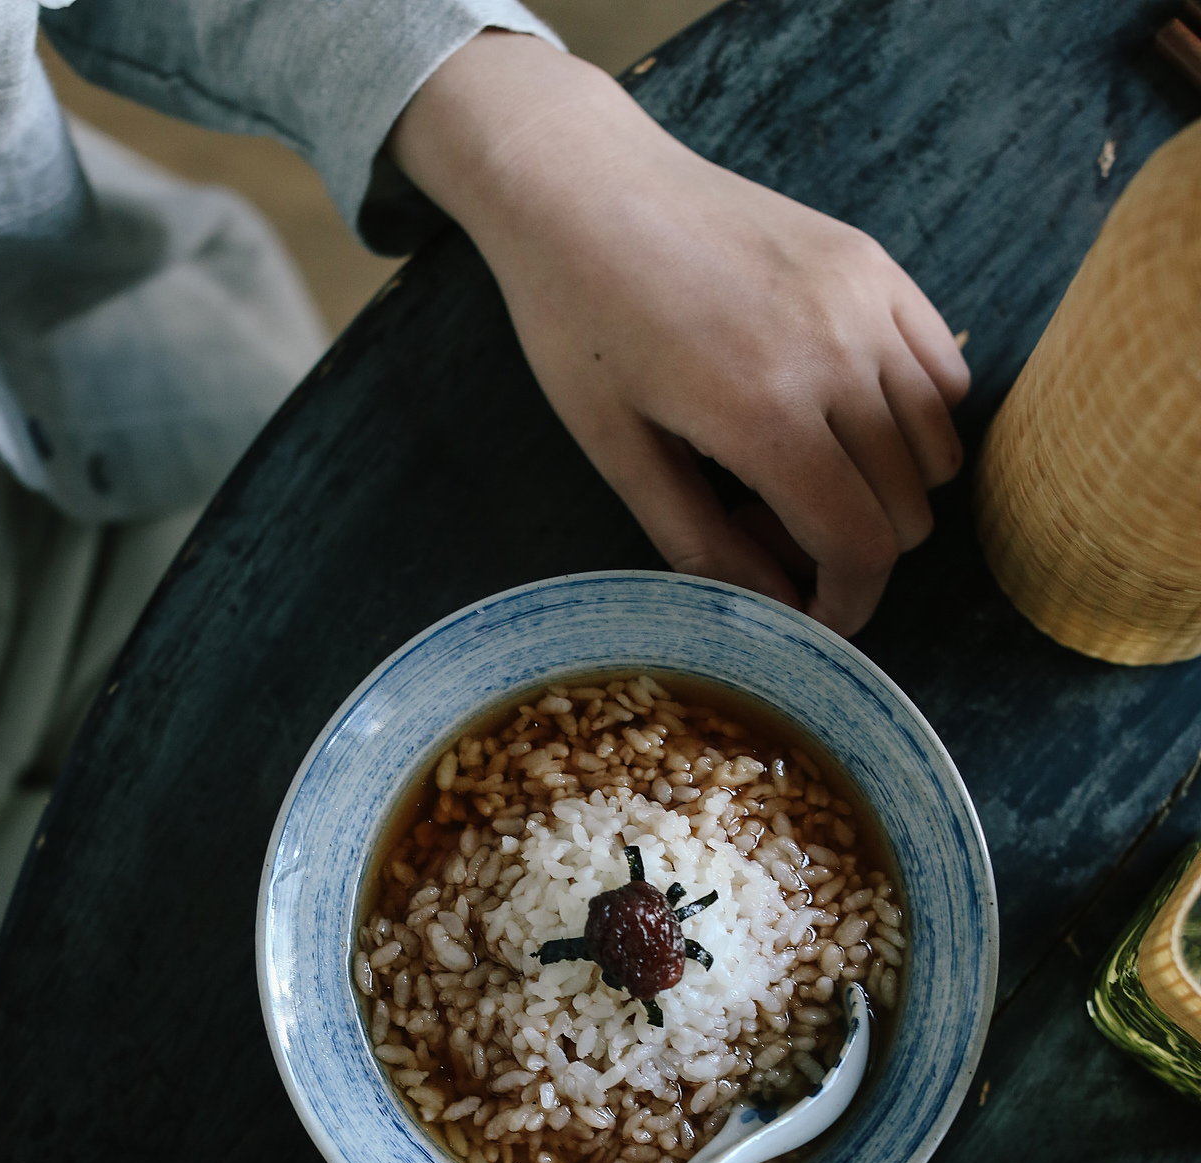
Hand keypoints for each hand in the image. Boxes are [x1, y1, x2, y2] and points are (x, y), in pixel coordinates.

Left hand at [391, 33, 968, 636]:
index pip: (859, 544)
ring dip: (888, 489)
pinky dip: (914, 419)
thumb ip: (700, 541)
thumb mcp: (618, 451)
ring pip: (935, 447)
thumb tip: (774, 607)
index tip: (818, 617)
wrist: (581, 184)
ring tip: (804, 473)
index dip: (848, 603)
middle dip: (856, 551)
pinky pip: (943, 373)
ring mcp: (864, 299)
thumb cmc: (578, 320)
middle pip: (906, 507)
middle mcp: (834, 353)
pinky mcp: (874, 263)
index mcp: (762, 412)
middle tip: (778, 536)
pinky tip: (844, 419)